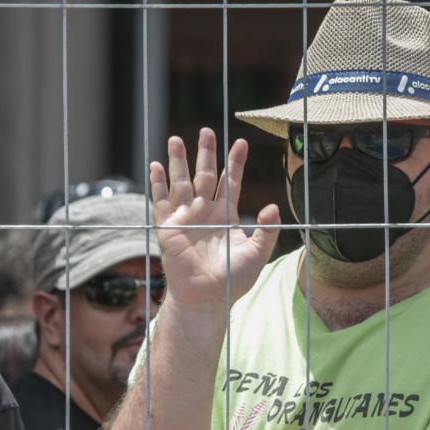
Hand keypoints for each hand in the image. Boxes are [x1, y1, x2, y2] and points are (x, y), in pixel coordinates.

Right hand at [149, 127, 281, 311]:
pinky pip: (161, 201)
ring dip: (179, 161)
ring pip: (182, 182)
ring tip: (176, 139)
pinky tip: (156, 165)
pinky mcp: (168, 227)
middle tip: (206, 131)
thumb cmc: (232, 281)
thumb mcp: (257, 254)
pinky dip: (158, 183)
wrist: (207, 299)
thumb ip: (267, 231)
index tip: (242, 143)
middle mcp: (205, 212)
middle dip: (206, 153)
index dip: (236, 163)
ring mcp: (186, 217)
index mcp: (226, 215)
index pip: (231, 182)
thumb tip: (273, 206)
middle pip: (205, 175)